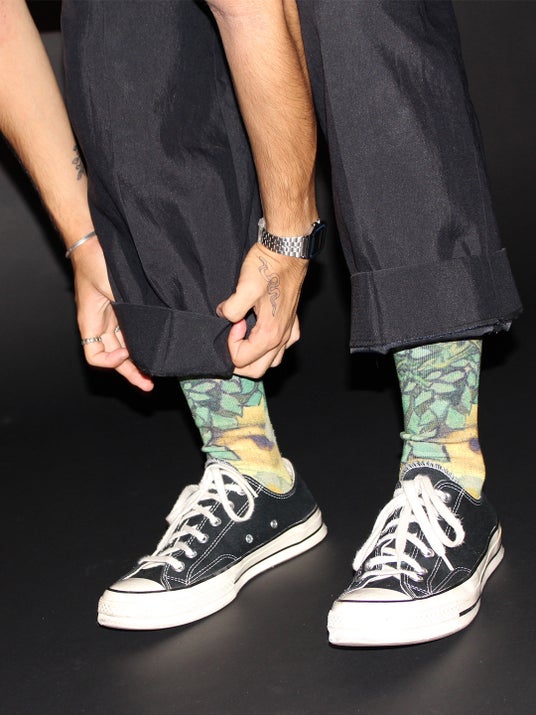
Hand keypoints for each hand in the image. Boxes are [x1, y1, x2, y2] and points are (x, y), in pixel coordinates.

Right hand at [70, 237, 153, 390]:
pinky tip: (156, 343)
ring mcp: (113, 316)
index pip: (94, 357)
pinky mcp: (124, 307)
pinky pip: (133, 329)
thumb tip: (145, 329)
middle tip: (149, 383)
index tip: (125, 355)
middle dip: (131, 371)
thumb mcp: (111, 288)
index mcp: (90, 322)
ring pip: (126, 345)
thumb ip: (126, 309)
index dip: (110, 363)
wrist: (97, 241)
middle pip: (114, 356)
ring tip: (156, 370)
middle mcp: (101, 324)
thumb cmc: (97, 261)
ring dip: (139, 358)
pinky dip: (142, 340)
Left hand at [216, 243, 307, 378]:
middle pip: (256, 370)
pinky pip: (282, 349)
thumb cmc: (268, 267)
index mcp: (270, 334)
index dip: (229, 344)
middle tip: (232, 334)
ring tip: (243, 335)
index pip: (242, 360)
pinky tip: (261, 332)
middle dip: (238, 359)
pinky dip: (268, 349)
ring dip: (253, 356)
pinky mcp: (292, 324)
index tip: (231, 321)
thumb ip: (230, 309)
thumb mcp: (244, 287)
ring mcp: (289, 333)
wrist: (287, 251)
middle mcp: (282, 339)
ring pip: (270, 362)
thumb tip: (223, 316)